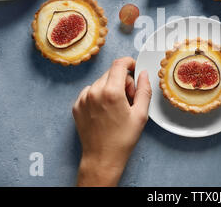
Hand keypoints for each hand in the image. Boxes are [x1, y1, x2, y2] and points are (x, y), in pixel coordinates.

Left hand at [72, 57, 151, 186]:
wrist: (102, 158)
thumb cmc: (122, 139)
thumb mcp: (141, 114)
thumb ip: (144, 90)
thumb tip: (143, 74)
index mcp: (111, 92)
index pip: (119, 64)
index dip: (129, 63)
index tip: (133, 67)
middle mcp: (94, 92)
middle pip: (111, 73)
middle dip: (122, 81)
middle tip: (128, 99)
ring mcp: (83, 99)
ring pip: (100, 82)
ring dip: (110, 88)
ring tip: (116, 108)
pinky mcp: (76, 106)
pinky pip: (90, 92)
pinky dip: (99, 96)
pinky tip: (105, 111)